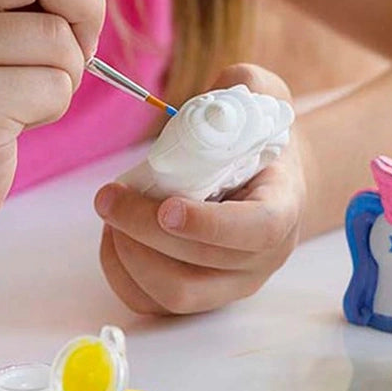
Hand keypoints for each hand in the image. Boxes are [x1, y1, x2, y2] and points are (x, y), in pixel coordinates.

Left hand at [95, 64, 306, 314]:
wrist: (268, 179)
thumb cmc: (261, 137)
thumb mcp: (264, 97)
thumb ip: (244, 86)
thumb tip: (212, 100)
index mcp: (283, 207)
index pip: (256, 231)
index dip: (209, 225)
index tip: (167, 207)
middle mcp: (262, 257)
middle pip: (201, 265)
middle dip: (144, 231)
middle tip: (108, 196)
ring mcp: (231, 284)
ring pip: (175, 294)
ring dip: (130, 256)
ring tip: (111, 214)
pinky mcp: (201, 296)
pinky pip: (153, 303)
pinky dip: (122, 273)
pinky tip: (115, 236)